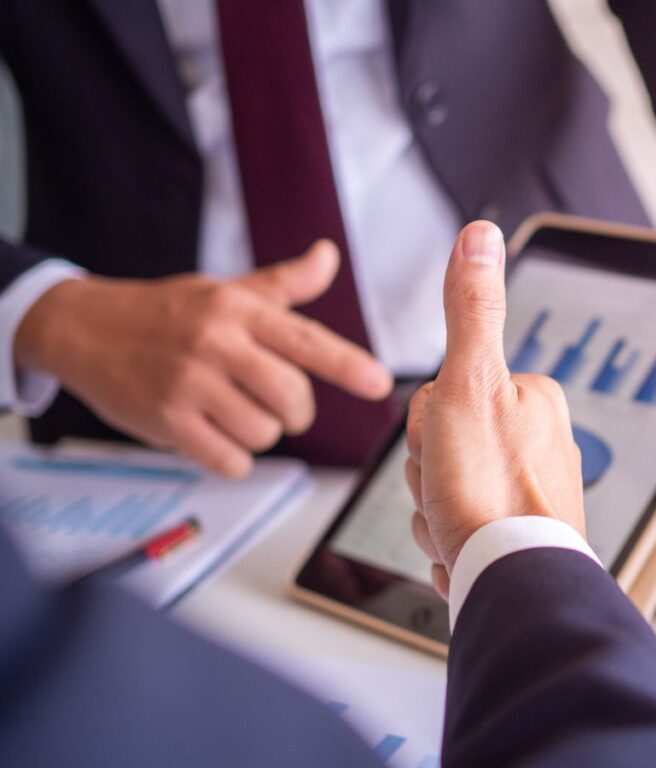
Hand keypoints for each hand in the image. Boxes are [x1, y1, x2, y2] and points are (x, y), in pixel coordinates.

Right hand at [14, 240, 392, 477]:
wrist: (82, 328)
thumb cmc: (167, 311)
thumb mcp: (225, 291)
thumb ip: (283, 284)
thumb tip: (328, 256)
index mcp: (238, 311)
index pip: (306, 340)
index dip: (347, 365)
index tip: (380, 384)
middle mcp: (217, 344)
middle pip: (292, 398)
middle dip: (295, 411)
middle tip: (278, 404)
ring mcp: (189, 384)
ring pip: (264, 433)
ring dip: (259, 433)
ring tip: (233, 412)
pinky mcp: (166, 421)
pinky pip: (230, 460)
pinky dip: (232, 458)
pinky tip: (214, 435)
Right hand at [404, 221, 585, 598]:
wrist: (509, 577)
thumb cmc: (487, 485)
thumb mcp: (469, 380)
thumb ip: (471, 308)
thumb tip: (480, 236)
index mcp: (533, 397)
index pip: (440, 393)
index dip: (426, 421)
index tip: (446, 442)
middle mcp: (540, 439)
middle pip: (440, 438)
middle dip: (429, 468)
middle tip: (450, 485)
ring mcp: (529, 488)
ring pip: (443, 484)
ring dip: (433, 506)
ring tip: (457, 520)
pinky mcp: (517, 530)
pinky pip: (458, 523)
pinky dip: (450, 536)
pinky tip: (462, 543)